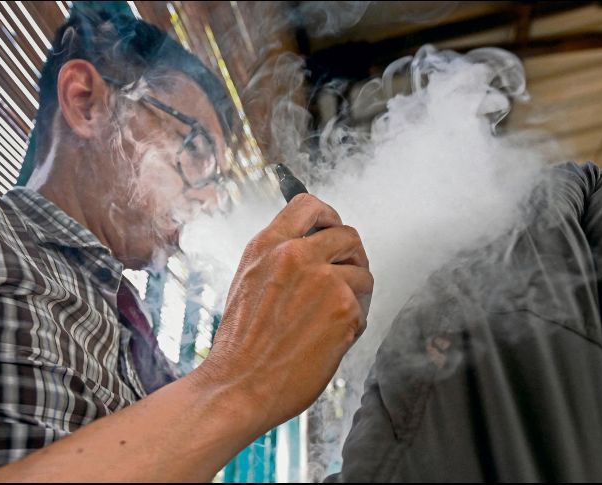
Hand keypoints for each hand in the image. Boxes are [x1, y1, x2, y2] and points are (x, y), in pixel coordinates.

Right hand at [201, 193, 373, 429]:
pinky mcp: (344, 308)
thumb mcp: (249, 281)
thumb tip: (315, 247)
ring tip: (332, 319)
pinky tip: (328, 341)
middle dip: (352, 258)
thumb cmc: (241, 344)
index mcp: (268, 245)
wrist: (238, 385)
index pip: (308, 205)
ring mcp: (324, 279)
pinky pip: (364, 309)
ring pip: (363, 273)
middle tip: (346, 279)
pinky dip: (353, 325)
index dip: (328, 216)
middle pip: (349, 236)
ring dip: (356, 295)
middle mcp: (295, 255)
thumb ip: (279, 259)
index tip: (332, 230)